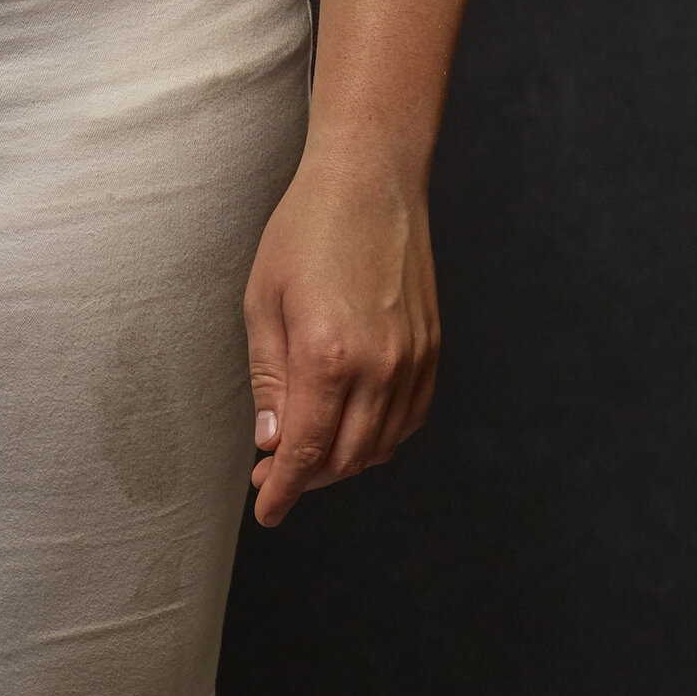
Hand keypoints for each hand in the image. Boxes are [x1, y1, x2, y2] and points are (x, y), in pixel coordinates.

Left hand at [243, 155, 439, 527]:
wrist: (370, 183)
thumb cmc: (305, 231)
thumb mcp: (263, 301)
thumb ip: (268, 379)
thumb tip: (269, 442)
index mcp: (328, 357)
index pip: (305, 450)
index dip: (282, 489)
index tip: (265, 512)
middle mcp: (380, 368)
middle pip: (345, 458)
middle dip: (306, 478)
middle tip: (272, 476)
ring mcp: (414, 363)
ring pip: (380, 446)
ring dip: (342, 461)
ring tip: (305, 452)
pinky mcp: (432, 353)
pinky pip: (408, 420)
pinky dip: (379, 439)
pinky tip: (350, 428)